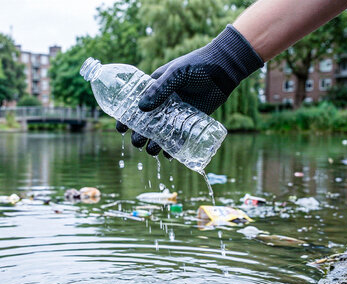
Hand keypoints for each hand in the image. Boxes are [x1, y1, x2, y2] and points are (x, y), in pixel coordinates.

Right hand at [117, 25, 262, 156]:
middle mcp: (162, 104)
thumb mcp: (176, 73)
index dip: (125, 118)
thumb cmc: (198, 65)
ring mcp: (175, 114)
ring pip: (159, 135)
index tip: (121, 128)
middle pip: (144, 125)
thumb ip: (160, 88)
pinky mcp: (190, 122)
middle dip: (139, 136)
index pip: (133, 106)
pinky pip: (178, 139)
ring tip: (153, 150)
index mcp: (153, 90)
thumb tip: (141, 108)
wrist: (224, 69)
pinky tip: (170, 155)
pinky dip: (172, 149)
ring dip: (154, 145)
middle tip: (139, 142)